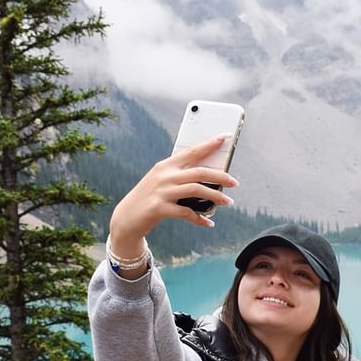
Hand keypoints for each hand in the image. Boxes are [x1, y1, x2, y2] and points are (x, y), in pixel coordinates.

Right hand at [108, 134, 239, 254]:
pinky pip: (187, 213)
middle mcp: (164, 176)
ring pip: (196, 190)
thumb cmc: (149, 198)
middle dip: (221, 176)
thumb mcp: (161, 181)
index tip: (225, 137)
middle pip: (199, 172)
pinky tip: (209, 223)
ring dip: (216, 197)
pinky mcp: (159, 209)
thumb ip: (180, 176)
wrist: (126, 218)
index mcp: (166, 165)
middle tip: (235, 182)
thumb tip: (208, 177)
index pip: (191, 151)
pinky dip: (200, 219)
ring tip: (228, 202)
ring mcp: (161, 192)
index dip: (209, 144)